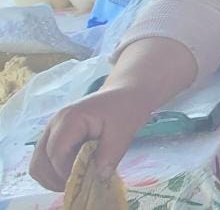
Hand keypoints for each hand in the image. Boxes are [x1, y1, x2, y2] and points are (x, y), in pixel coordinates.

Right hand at [29, 87, 153, 191]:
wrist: (124, 93)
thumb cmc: (125, 109)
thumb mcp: (124, 131)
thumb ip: (110, 154)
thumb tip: (99, 177)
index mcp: (69, 119)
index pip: (57, 154)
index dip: (68, 171)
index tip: (88, 178)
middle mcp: (54, 124)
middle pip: (40, 161)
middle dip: (57, 179)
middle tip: (81, 183)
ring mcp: (51, 130)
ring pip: (38, 163)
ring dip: (53, 178)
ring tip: (77, 180)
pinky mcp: (55, 137)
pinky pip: (45, 160)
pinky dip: (54, 172)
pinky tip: (74, 172)